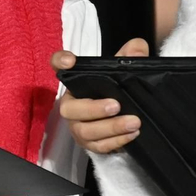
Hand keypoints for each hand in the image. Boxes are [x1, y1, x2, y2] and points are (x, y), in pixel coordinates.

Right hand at [53, 37, 147, 154]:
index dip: (60, 62)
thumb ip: (133, 53)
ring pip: (85, 131)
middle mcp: (71, 104)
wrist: (127, 113)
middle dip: (93, 109)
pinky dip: (115, 141)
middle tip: (116, 105)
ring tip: (133, 122)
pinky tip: (132, 134)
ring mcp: (78, 126)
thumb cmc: (119, 87)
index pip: (58, 65)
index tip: (70, 61)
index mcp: (75, 81)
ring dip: (110, 128)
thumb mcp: (127, 67)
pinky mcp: (89, 143)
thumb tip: (137, 49)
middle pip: (69, 109)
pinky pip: (98, 146)